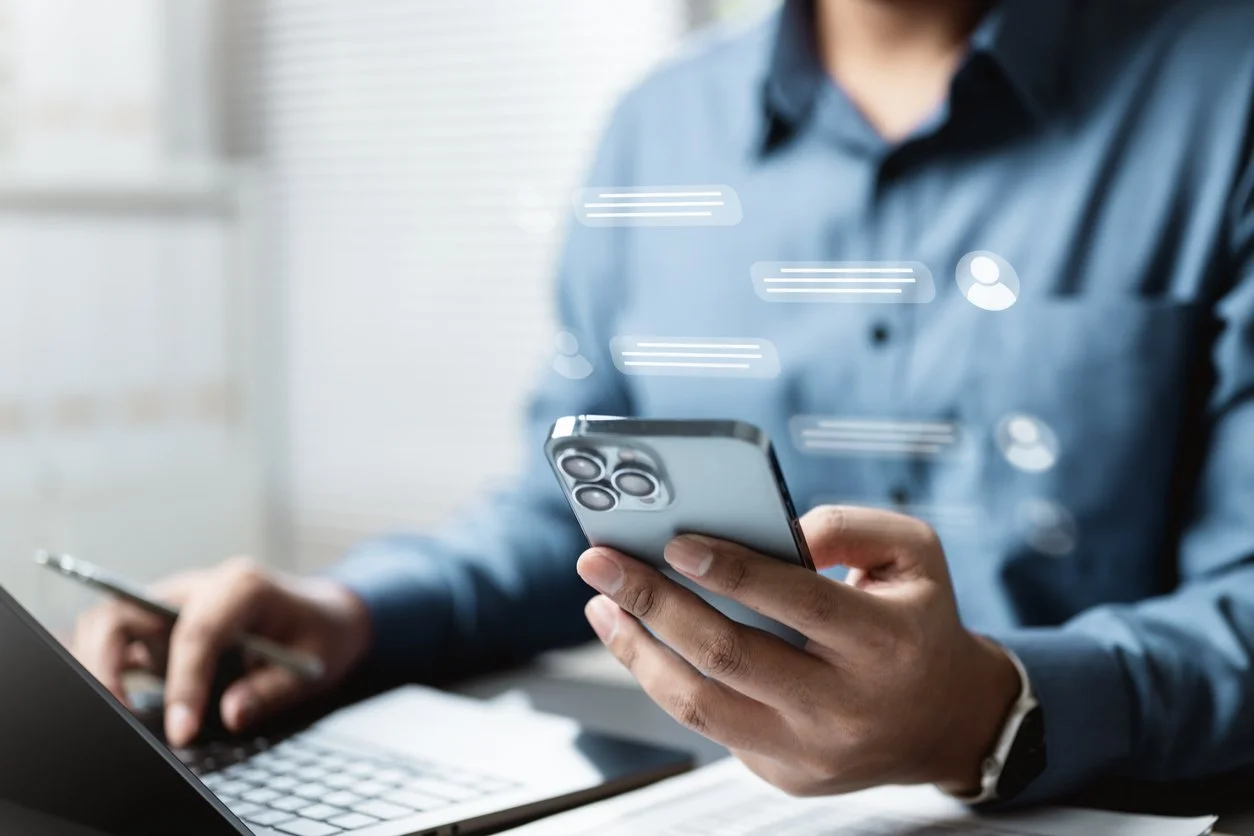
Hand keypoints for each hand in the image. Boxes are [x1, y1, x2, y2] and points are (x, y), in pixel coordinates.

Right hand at [71, 557, 371, 746]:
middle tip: (120, 715)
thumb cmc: (320, 632)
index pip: (196, 632)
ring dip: (98, 663)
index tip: (183, 730)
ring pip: (109, 620)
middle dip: (107, 662)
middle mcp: (198, 588)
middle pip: (126, 610)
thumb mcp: (314, 662)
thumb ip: (272, 688)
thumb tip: (230, 714)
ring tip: (116, 712)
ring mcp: (174, 604)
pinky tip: (119, 703)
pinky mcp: (161, 626)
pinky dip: (107, 667)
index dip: (185, 683)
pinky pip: (118, 639)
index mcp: (242, 585)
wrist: (325, 613)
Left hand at [575, 506, 1020, 795]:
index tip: (674, 541)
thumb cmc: (919, 621)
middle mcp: (845, 705)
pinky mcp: (783, 773)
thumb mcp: (912, 553)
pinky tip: (641, 639)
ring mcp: (809, 750)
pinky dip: (664, 677)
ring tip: (603, 604)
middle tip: (600, 562)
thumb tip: (767, 528)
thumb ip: (846, 526)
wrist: (947, 721)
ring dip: (637, 650)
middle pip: (728, 655)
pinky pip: (708, 724)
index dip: (732, 570)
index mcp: (885, 642)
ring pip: (700, 704)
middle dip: (653, 602)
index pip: (797, 602)